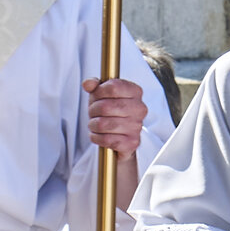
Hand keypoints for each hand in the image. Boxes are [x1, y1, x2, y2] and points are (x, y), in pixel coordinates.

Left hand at [83, 77, 149, 207]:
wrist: (117, 148)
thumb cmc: (109, 118)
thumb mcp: (101, 100)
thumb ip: (96, 87)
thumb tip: (89, 82)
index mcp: (135, 94)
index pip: (120, 85)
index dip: (104, 89)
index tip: (95, 93)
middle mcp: (140, 110)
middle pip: (111, 104)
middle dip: (95, 109)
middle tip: (92, 114)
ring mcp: (137, 129)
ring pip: (108, 122)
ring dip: (94, 126)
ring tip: (94, 128)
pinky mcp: (132, 146)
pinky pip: (111, 140)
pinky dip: (99, 140)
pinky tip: (98, 140)